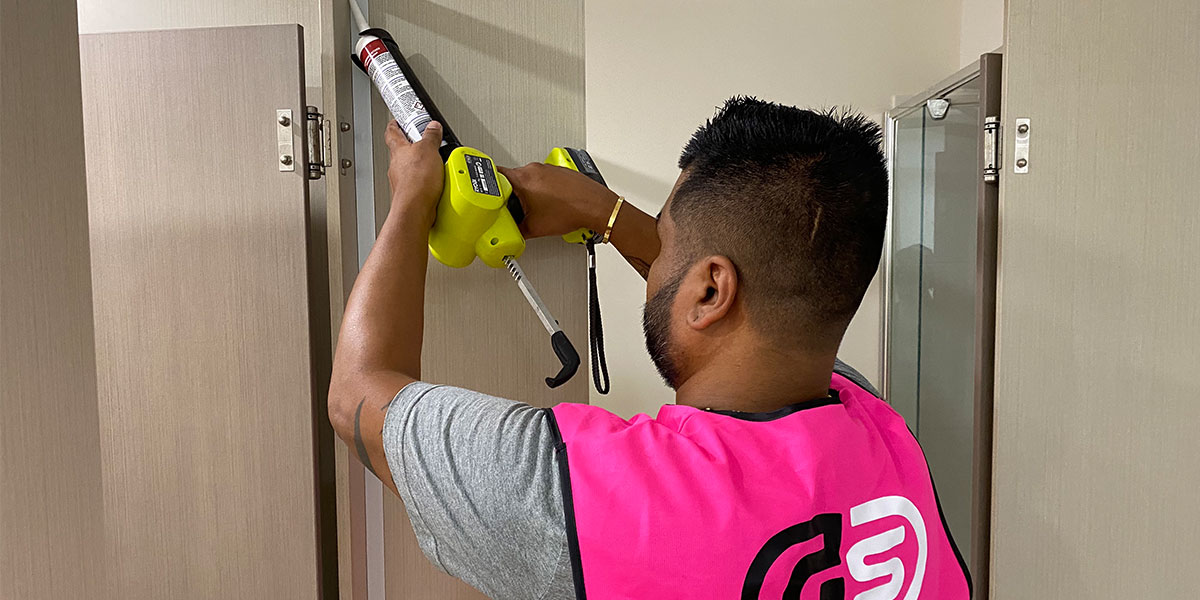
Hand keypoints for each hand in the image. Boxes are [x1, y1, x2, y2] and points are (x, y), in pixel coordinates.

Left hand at [385, 120, 443, 226]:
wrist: (416, 209)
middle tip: (427, 142)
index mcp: (398, 150)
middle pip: (403, 150)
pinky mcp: (412, 194)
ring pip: (412, 168)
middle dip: (415, 146)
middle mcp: (397, 165)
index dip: (396, 124)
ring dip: (423, 165)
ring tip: (439, 164)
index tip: (399, 120)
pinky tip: (440, 182)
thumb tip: (433, 127)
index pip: (392, 132)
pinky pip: (420, 183)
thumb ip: (431, 136)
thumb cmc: (415, 182)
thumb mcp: (429, 149)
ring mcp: (404, 181)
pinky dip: (429, 181)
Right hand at [498, 163, 618, 238]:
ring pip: (528, 178)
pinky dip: (542, 190)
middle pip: (511, 178)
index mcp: (524, 178)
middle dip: (509, 194)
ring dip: (527, 192)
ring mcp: (548, 168)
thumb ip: (516, 230)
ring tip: (536, 208)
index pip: (495, 174)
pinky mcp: (559, 172)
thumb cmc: (572, 211)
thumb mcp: (535, 228)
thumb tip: (512, 233)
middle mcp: (535, 169)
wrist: (596, 207)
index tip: (488, 193)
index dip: (489, 186)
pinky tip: (549, 204)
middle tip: (513, 208)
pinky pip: (543, 178)